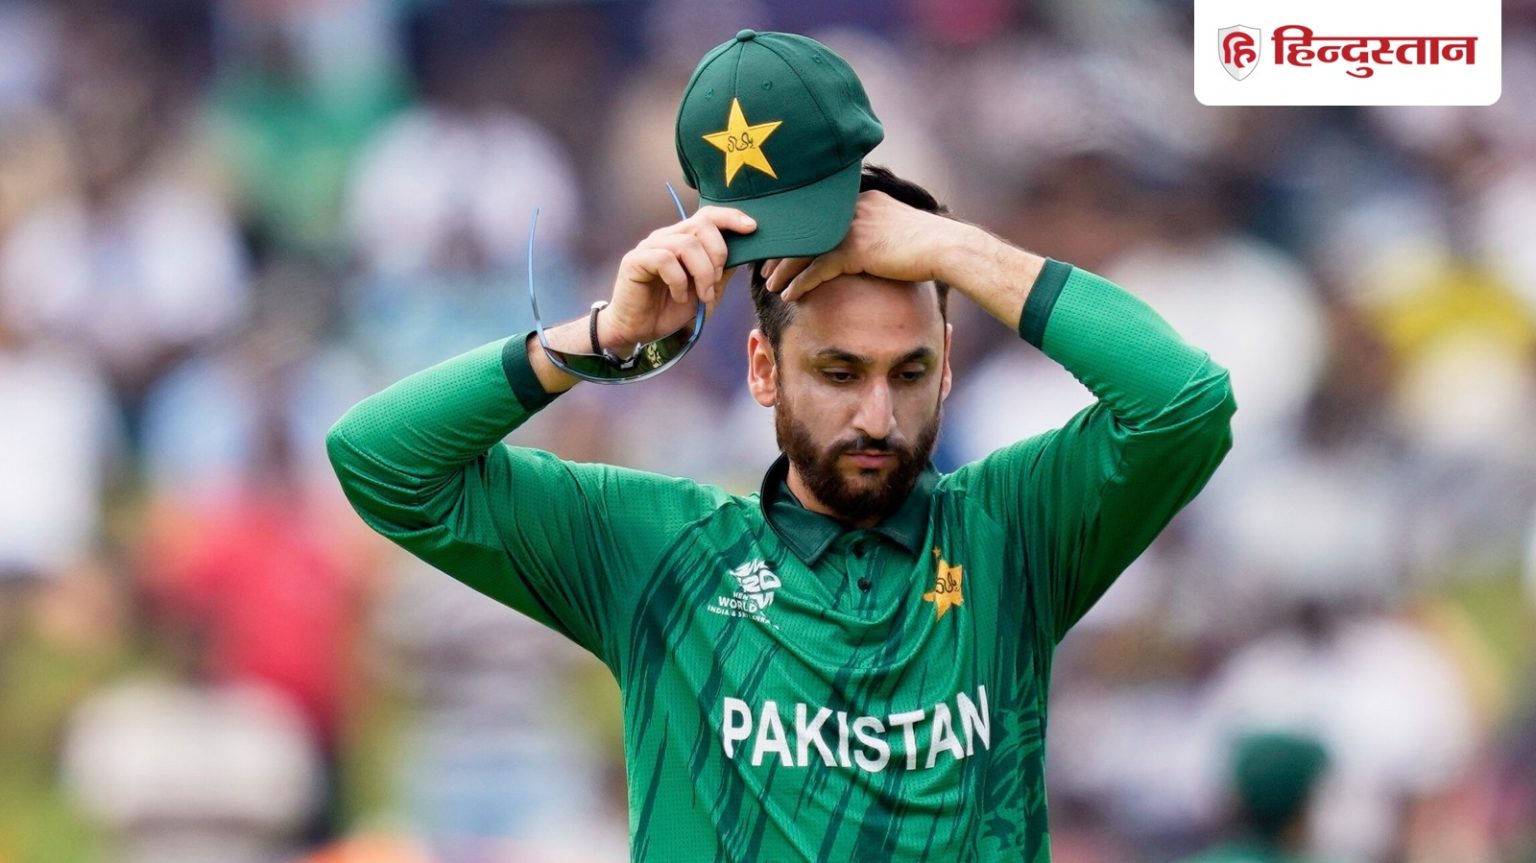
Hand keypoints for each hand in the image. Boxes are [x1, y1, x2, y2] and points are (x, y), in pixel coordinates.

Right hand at [599, 207, 755, 347]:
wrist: (641, 331)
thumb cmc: (672, 309)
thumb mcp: (708, 290)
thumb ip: (723, 270)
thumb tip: (746, 250)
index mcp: (684, 238)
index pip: (708, 215)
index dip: (731, 217)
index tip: (752, 228)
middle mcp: (667, 236)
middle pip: (701, 225)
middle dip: (719, 254)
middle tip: (716, 282)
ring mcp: (650, 246)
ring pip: (686, 243)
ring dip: (702, 272)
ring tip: (701, 294)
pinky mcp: (635, 261)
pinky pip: (664, 260)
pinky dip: (679, 281)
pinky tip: (679, 296)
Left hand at [763, 191, 965, 301]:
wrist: (944, 247)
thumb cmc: (925, 243)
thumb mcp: (894, 227)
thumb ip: (872, 228)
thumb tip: (863, 244)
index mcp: (858, 199)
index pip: (815, 216)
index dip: (795, 234)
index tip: (779, 248)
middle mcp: (850, 209)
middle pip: (804, 230)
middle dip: (782, 251)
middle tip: (764, 268)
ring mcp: (852, 228)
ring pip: (806, 250)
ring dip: (784, 270)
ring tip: (770, 285)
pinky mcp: (855, 249)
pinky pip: (818, 269)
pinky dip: (801, 283)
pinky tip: (789, 296)